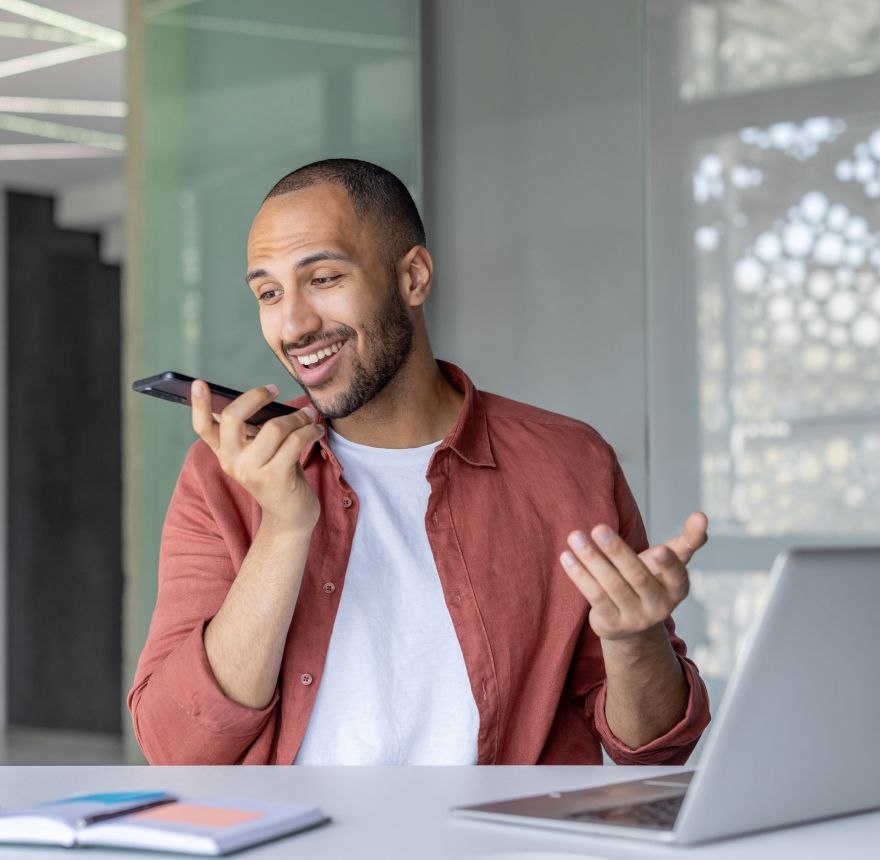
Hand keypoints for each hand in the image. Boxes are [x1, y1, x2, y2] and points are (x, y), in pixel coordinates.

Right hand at [191, 380, 323, 533]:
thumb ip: (253, 431)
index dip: (199, 405)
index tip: (199, 384)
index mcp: (225, 453)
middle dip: (256, 396)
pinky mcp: (276, 477)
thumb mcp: (260, 452)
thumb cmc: (278, 474)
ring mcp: (252, 471)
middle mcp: (232, 462)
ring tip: (308, 416)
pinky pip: (295, 441)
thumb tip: (263, 397)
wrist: (290, 516)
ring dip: (297, 416)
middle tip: (274, 389)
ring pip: (274, 427)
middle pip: (233, 417)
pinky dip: (310, 431)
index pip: (203, 427)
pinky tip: (316, 430)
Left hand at [560, 512, 707, 640]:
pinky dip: (579, 575)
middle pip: (637, 576)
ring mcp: (634, 618)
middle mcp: (659, 607)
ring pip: (611, 585)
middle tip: (599, 527)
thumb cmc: (652, 580)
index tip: (661, 550)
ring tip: (575, 536)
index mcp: (677, 589)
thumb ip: (687, 540)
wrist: (632, 624)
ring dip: (592, 559)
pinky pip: (593, 596)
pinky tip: (567, 556)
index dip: (670, 564)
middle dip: (617, 551)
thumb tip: (702, 515)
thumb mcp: (671, 562)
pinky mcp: (611, 624)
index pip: (677, 576)